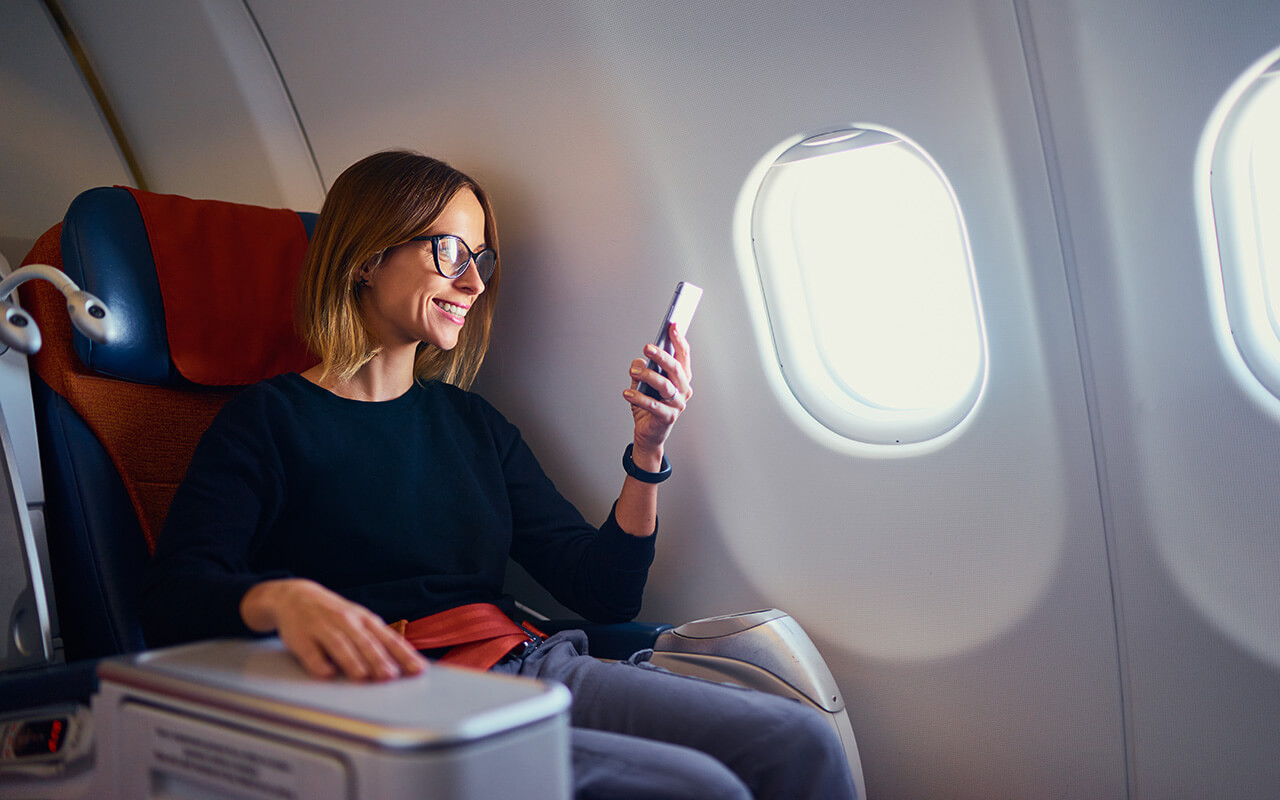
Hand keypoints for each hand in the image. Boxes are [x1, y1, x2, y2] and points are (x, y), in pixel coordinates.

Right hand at [240, 578, 427, 680]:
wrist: (296, 597)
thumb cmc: (336, 615)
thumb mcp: (360, 621)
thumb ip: (379, 641)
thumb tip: (403, 664)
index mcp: (364, 620)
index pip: (388, 639)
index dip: (404, 654)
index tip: (418, 670)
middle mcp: (347, 622)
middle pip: (366, 642)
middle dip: (379, 659)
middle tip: (390, 676)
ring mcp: (324, 628)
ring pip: (340, 645)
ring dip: (352, 661)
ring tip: (363, 677)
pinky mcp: (302, 638)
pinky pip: (311, 652)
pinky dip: (319, 663)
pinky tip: (327, 674)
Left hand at [624, 323, 692, 457]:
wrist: (648, 433)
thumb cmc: (648, 405)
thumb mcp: (642, 383)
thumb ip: (642, 370)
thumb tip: (639, 362)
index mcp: (681, 378)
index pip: (683, 356)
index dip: (679, 340)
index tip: (672, 325)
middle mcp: (683, 390)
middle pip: (676, 368)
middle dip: (662, 356)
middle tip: (646, 347)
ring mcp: (678, 405)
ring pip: (666, 386)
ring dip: (648, 376)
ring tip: (633, 372)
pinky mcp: (668, 418)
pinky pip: (654, 406)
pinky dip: (639, 398)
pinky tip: (627, 393)